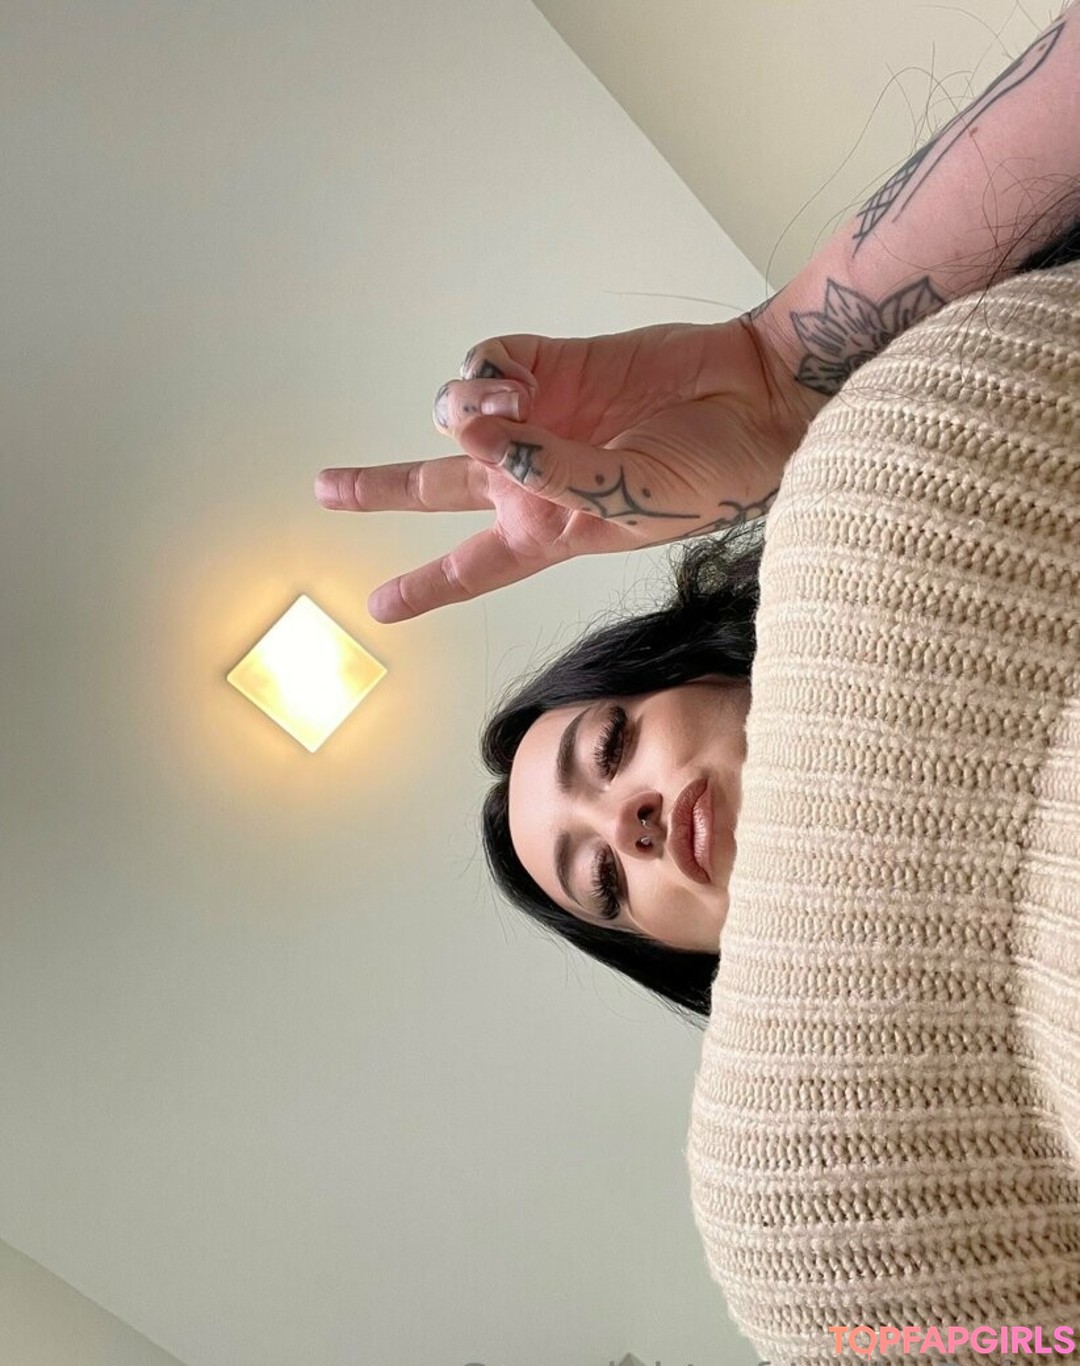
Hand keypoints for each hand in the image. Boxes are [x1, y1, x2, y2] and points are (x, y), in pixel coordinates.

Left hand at [314, 317, 824, 621]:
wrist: (758, 397)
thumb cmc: (711, 471)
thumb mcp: (625, 499)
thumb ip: (542, 467)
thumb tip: (464, 423)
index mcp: (550, 531)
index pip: (471, 567)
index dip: (423, 588)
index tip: (379, 607)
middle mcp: (533, 477)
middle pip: (436, 489)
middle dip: (381, 488)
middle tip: (325, 487)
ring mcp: (540, 417)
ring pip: (456, 411)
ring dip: (461, 406)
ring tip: (506, 399)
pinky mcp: (552, 362)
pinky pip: (489, 360)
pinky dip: (488, 367)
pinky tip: (518, 376)